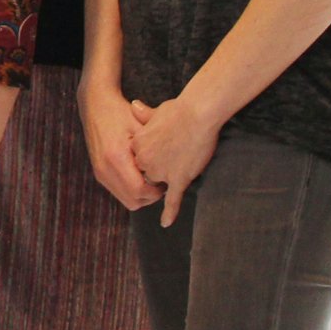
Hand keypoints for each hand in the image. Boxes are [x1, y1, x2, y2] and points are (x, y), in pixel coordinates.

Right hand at [79, 76, 161, 210]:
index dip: (156, 191)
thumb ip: (154, 150)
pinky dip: (131, 190)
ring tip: (151, 179)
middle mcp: (104, 168)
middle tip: (161, 184)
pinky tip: (140, 175)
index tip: (167, 183)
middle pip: (133, 201)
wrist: (95, 104)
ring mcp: (99, 172)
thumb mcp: (141, 127)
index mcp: (116, 157)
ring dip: (141, 195)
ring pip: (126, 199)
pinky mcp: (98, 172)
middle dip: (150, 197)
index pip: (140, 190)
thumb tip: (172, 169)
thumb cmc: (120, 112)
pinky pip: (118, 191)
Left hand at [129, 95, 218, 227]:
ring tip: (179, 166)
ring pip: (159, 184)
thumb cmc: (178, 110)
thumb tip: (134, 105)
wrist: (196, 115)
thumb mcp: (155, 112)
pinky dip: (169, 212)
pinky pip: (172, 200)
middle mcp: (144, 161)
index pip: (138, 159)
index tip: (157, 151)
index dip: (148, 157)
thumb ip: (143, 114)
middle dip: (156, 169)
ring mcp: (160, 171)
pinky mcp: (179, 179)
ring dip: (166, 181)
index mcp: (136, 145)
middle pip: (147, 172)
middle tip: (171, 157)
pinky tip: (165, 223)